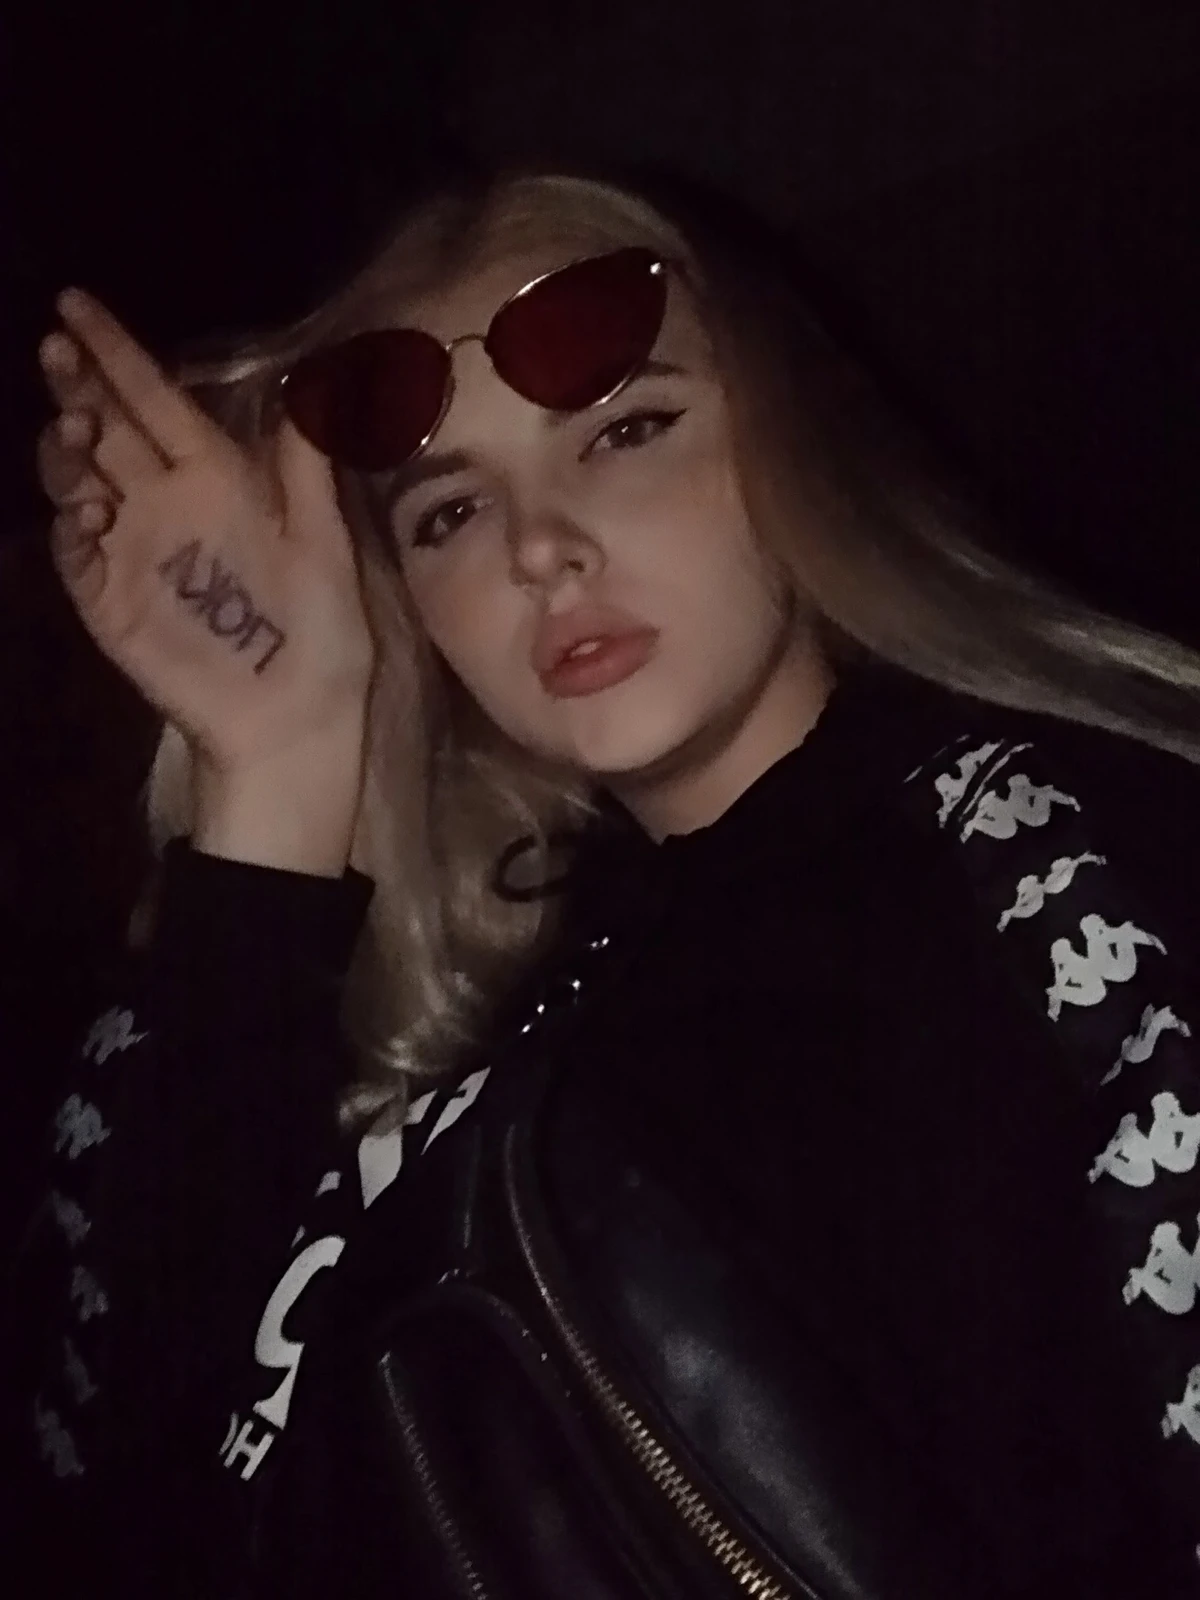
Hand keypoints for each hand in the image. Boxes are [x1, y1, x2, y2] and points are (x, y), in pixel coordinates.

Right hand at [39, 289, 374, 782]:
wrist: (299, 718)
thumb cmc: (323, 634)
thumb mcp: (326, 542)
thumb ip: (306, 468)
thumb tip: (311, 384)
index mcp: (218, 479)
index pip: (157, 401)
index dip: (117, 354)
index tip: (75, 304)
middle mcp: (168, 504)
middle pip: (106, 429)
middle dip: (76, 385)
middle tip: (58, 351)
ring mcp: (133, 550)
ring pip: (78, 480)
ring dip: (67, 450)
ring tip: (77, 431)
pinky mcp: (110, 601)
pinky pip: (76, 553)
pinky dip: (72, 525)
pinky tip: (89, 507)